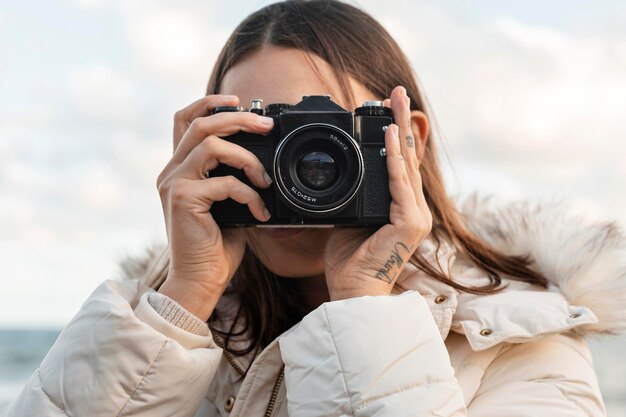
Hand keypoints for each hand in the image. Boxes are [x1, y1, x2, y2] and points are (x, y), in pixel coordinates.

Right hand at [156, 94, 274, 320]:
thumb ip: (231, 177)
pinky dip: (250, 194)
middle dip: (238, 118)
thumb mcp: (227, 203)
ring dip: (248, 158)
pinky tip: (260, 212)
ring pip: (211, 145)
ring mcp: (173, 184)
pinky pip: (224, 182)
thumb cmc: (216, 245)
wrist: (200, 280)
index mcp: (180, 169)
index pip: (185, 120)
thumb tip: (261, 161)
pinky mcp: (182, 199)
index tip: (237, 100)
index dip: (208, 102)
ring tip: (266, 179)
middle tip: (267, 125)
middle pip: (201, 124)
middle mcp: (171, 171)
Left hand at [324, 85, 432, 299]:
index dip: (394, 134)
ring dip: (399, 128)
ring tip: (395, 99)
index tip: (386, 109)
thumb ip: (351, 196)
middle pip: (406, 156)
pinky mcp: (411, 222)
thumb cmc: (349, 259)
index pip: (399, 163)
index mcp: (401, 207)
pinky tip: (389, 132)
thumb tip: (337, 175)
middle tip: (397, 91)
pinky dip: (392, 156)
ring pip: (406, 163)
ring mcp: (416, 215)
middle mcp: (414, 208)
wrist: (352, 291)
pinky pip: (399, 182)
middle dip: (401, 120)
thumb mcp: (347, 218)